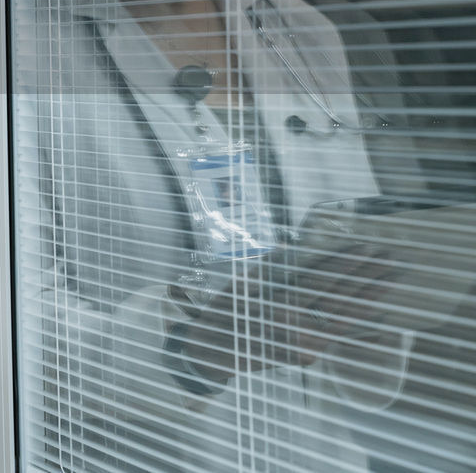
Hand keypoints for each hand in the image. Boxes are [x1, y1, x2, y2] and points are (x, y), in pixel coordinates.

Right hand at [172, 244, 396, 382]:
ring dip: (370, 299)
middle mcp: (296, 327)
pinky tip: (376, 312)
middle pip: (339, 297)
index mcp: (278, 305)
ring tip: (389, 282)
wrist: (215, 353)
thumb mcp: (241, 285)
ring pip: (344, 320)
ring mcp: (305, 346)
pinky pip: (337, 337)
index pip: (320, 280)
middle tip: (389, 261)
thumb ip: (268, 268)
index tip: (366, 249)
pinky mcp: (308, 358)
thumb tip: (289, 248)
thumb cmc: (226, 314)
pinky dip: (358, 324)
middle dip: (366, 278)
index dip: (345, 264)